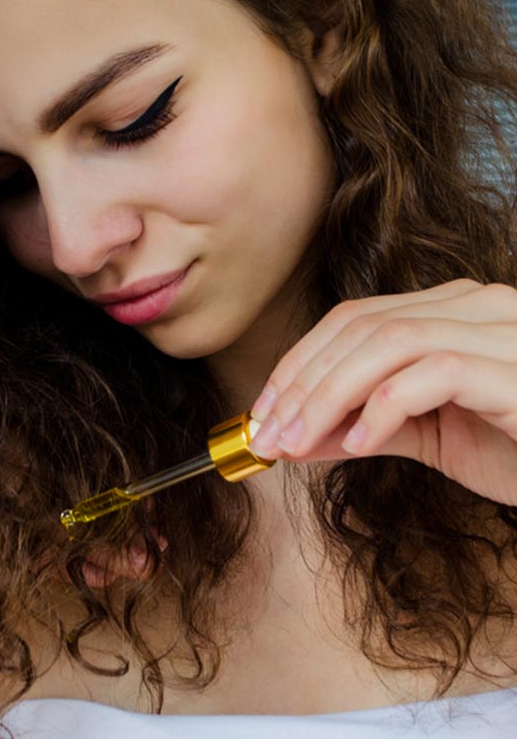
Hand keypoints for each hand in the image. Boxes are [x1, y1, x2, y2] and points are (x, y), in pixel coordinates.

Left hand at [248, 279, 516, 505]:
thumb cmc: (514, 446)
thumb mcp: (424, 435)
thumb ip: (361, 425)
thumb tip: (290, 434)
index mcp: (448, 309)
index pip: (351, 319)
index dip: (296, 363)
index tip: (261, 411)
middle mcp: (474, 305)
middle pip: (359, 327)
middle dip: (300, 383)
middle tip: (266, 435)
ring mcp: (500, 330)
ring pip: (388, 343)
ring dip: (328, 395)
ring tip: (296, 441)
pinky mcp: (514, 369)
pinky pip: (433, 373)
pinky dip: (383, 407)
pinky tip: (358, 442)